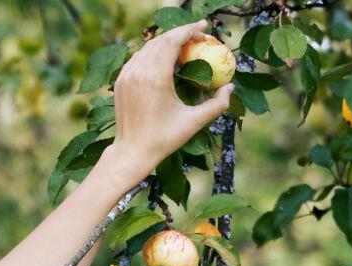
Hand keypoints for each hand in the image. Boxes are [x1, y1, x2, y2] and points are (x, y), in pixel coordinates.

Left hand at [107, 20, 235, 177]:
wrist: (131, 151)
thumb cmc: (164, 139)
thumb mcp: (194, 122)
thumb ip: (217, 104)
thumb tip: (230, 87)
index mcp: (156, 78)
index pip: (173, 42)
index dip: (190, 31)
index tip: (205, 28)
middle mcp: (139, 72)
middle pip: (161, 40)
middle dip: (181, 33)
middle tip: (199, 35)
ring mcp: (127, 75)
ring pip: (148, 47)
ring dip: (166, 42)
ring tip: (184, 45)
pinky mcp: (121, 81)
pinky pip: (137, 58)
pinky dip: (152, 52)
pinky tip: (164, 58)